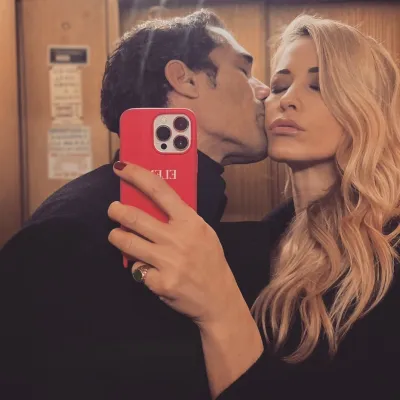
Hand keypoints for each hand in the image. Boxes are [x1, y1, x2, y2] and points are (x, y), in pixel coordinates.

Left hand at [108, 162, 241, 326]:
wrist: (218, 299)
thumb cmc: (210, 261)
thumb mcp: (203, 232)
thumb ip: (181, 218)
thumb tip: (151, 204)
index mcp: (191, 222)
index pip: (160, 190)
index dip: (137, 175)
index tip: (122, 168)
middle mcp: (178, 239)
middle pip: (135, 217)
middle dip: (116, 211)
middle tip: (113, 210)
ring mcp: (168, 262)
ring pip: (127, 242)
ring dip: (117, 237)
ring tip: (117, 236)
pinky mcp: (160, 283)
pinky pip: (136, 269)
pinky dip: (137, 267)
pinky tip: (146, 268)